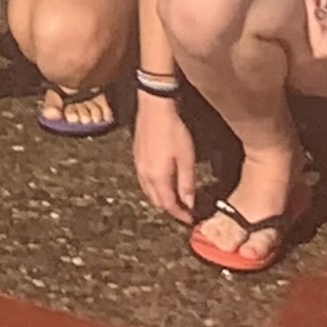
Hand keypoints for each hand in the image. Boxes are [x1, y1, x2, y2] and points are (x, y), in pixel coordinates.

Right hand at [133, 88, 201, 222]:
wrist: (155, 108)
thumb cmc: (173, 131)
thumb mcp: (186, 159)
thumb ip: (187, 183)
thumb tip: (189, 203)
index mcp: (157, 178)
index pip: (168, 205)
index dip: (180, 214)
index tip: (190, 219)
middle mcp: (144, 175)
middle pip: (156, 201)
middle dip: (169, 208)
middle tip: (185, 210)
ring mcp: (138, 165)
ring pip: (148, 191)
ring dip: (161, 198)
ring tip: (176, 199)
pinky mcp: (137, 156)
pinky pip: (144, 180)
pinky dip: (154, 187)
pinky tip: (163, 181)